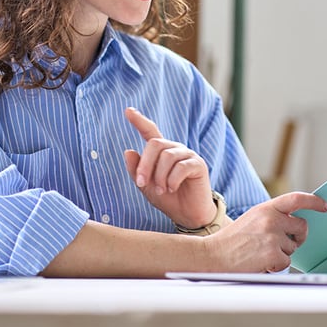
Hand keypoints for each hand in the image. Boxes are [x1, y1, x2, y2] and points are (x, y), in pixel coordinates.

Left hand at [122, 108, 215, 228]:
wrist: (188, 216)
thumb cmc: (168, 200)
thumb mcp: (146, 187)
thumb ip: (136, 170)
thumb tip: (128, 151)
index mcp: (162, 152)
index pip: (150, 131)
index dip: (139, 121)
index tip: (128, 110)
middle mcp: (175, 150)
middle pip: (155, 144)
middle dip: (145, 164)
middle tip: (141, 183)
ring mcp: (188, 155)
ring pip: (167, 156)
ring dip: (159, 176)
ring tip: (161, 190)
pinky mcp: (198, 165)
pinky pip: (181, 166)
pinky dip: (172, 180)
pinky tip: (172, 189)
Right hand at [203, 192, 326, 272]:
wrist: (213, 255)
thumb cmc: (233, 240)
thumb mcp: (253, 218)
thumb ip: (273, 216)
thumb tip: (296, 222)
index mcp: (267, 208)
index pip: (296, 198)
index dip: (314, 201)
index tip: (325, 206)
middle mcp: (272, 219)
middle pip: (302, 227)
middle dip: (297, 237)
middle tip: (283, 243)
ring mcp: (273, 236)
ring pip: (293, 247)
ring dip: (282, 253)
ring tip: (261, 252)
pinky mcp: (272, 254)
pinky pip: (286, 262)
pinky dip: (276, 265)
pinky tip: (261, 262)